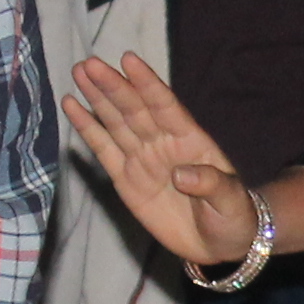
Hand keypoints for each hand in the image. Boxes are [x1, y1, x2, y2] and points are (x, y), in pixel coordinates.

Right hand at [62, 50, 268, 266]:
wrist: (217, 243)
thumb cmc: (232, 215)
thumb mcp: (230, 200)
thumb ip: (210, 184)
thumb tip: (181, 175)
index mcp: (190, 140)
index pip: (165, 106)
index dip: (147, 84)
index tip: (129, 60)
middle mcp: (163, 142)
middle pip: (135, 110)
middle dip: (113, 87)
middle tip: (90, 64)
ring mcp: (142, 158)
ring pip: (116, 122)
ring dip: (97, 98)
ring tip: (79, 73)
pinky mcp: (125, 178)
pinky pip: (103, 149)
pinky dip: (87, 128)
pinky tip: (72, 105)